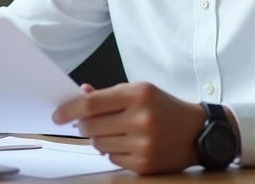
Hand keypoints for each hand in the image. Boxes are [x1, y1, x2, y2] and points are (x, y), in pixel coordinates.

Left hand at [52, 82, 209, 174]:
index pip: (92, 104)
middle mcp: (141, 119)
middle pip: (91, 126)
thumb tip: (80, 94)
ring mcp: (143, 144)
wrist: (197, 132)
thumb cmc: (165, 107)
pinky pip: (112, 159)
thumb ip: (109, 94)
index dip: (69, 110)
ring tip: (115, 131)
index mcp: (138, 94)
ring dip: (99, 138)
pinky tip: (127, 144)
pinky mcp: (145, 164)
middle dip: (84, 125)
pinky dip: (113, 151)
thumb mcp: (140, 91)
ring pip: (99, 144)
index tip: (57, 115)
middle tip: (89, 122)